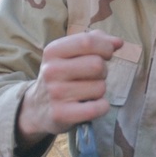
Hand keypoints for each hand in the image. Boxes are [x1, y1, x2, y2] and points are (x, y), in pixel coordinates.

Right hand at [16, 30, 123, 148]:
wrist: (37, 107)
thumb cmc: (62, 76)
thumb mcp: (70, 54)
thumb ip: (95, 42)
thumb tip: (118, 42)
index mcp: (53, 51)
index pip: (88, 41)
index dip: (105, 47)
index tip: (107, 54)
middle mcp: (51, 71)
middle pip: (97, 65)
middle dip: (103, 71)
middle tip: (94, 77)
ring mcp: (56, 93)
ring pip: (100, 87)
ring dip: (100, 91)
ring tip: (86, 92)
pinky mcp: (61, 114)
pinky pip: (97, 108)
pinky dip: (102, 107)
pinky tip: (92, 105)